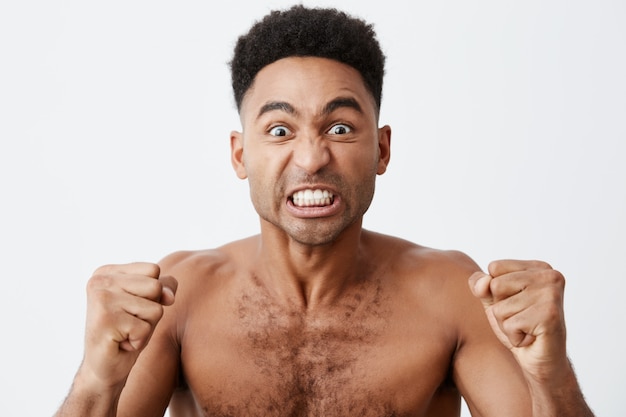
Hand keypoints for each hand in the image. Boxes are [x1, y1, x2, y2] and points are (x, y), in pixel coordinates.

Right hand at [80, 262, 177, 389]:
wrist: (104, 367)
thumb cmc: (128, 331)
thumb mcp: (150, 303)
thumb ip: (164, 287)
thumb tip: (169, 296)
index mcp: (107, 272)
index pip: (153, 270)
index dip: (152, 293)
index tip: (130, 308)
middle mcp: (100, 281)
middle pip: (155, 287)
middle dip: (150, 310)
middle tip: (128, 322)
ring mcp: (101, 299)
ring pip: (155, 309)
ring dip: (145, 327)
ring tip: (124, 332)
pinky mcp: (106, 321)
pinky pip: (146, 328)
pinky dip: (138, 341)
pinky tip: (120, 343)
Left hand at [468, 260, 567, 380]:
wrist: (541, 361)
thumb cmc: (519, 326)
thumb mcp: (493, 300)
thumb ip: (480, 284)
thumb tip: (484, 282)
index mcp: (538, 267)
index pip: (494, 268)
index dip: (496, 292)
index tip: (517, 304)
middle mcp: (549, 276)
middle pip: (495, 285)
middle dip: (501, 309)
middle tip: (522, 319)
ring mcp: (551, 295)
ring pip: (500, 308)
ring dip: (507, 325)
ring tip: (527, 329)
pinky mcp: (550, 316)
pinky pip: (510, 324)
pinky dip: (515, 337)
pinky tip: (531, 338)